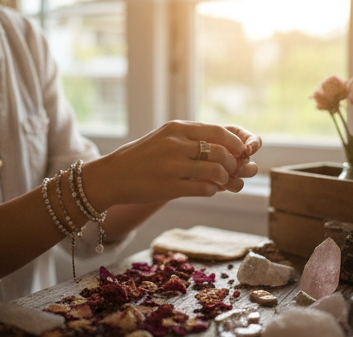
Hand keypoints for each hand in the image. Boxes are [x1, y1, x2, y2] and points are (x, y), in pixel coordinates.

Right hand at [83, 121, 260, 207]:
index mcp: (177, 129)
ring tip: (222, 182)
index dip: (235, 142)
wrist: (112, 176)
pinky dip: (211, 190)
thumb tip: (219, 142)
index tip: (241, 151)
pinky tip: (209, 190)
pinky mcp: (168, 187)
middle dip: (232, 162)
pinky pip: (202, 188)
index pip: (217, 131)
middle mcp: (176, 144)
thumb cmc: (140, 158)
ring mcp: (172, 166)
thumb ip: (188, 137)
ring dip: (224, 178)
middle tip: (234, 170)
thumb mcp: (164, 138)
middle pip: (220, 151)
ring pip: (214, 170)